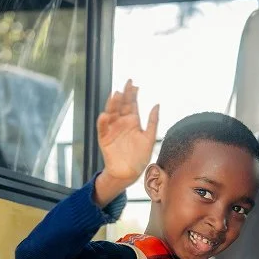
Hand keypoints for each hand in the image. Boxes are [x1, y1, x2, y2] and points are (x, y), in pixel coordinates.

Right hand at [94, 80, 158, 206]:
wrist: (129, 173)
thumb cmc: (140, 157)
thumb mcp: (149, 138)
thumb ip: (153, 122)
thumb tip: (157, 104)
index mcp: (132, 122)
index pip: (132, 104)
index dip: (133, 94)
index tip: (135, 84)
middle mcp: (121, 123)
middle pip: (121, 106)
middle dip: (123, 95)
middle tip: (126, 84)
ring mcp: (112, 130)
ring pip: (111, 114)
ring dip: (112, 104)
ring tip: (116, 95)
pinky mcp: (104, 139)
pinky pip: (102, 129)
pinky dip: (102, 122)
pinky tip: (105, 115)